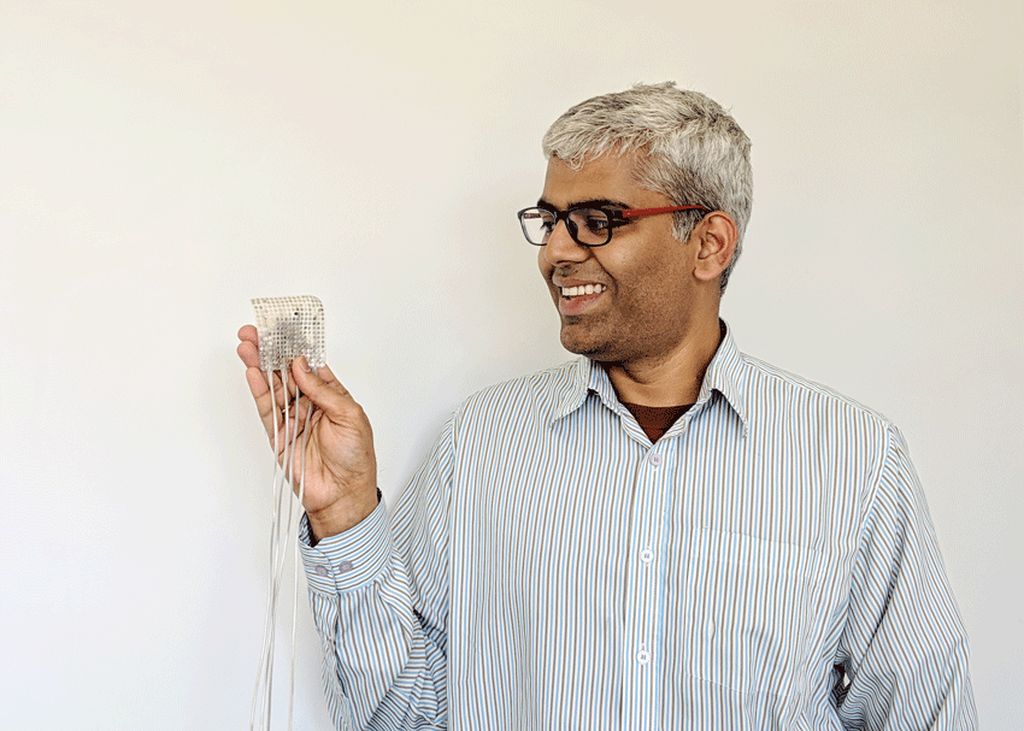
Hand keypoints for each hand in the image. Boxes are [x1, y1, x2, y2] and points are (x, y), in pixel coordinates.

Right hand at [237, 325, 378, 537]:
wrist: (343, 493)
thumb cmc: (356, 457)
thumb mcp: (350, 416)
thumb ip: (323, 390)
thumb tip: (300, 365)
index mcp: (332, 395)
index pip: (309, 364)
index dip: (296, 346)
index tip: (283, 328)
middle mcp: (311, 404)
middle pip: (286, 372)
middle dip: (271, 351)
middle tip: (255, 332)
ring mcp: (293, 418)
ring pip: (273, 386)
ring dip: (260, 365)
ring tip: (247, 346)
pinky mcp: (279, 434)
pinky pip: (266, 408)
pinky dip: (259, 389)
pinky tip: (252, 371)